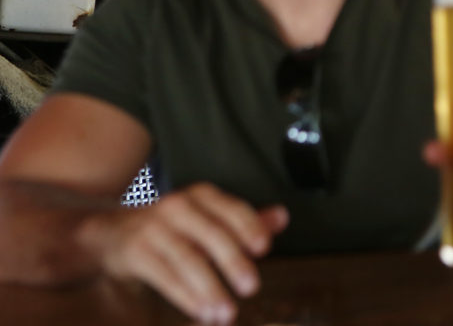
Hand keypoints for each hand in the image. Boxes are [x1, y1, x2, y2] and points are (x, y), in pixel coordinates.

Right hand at [78, 183, 287, 323]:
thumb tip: (284, 217)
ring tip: (227, 313)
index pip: (232, 209)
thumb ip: (245, 222)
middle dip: (233, 262)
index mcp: (202, 196)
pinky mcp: (136, 252)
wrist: (111, 233)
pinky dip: (186, 296)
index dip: (249, 226)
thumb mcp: (208, 220)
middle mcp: (178, 207)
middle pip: (212, 235)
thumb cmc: (173, 228)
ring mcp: (154, 228)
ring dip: (210, 289)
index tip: (264, 248)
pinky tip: (202, 312)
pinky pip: (165, 276)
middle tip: (252, 288)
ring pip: (188, 260)